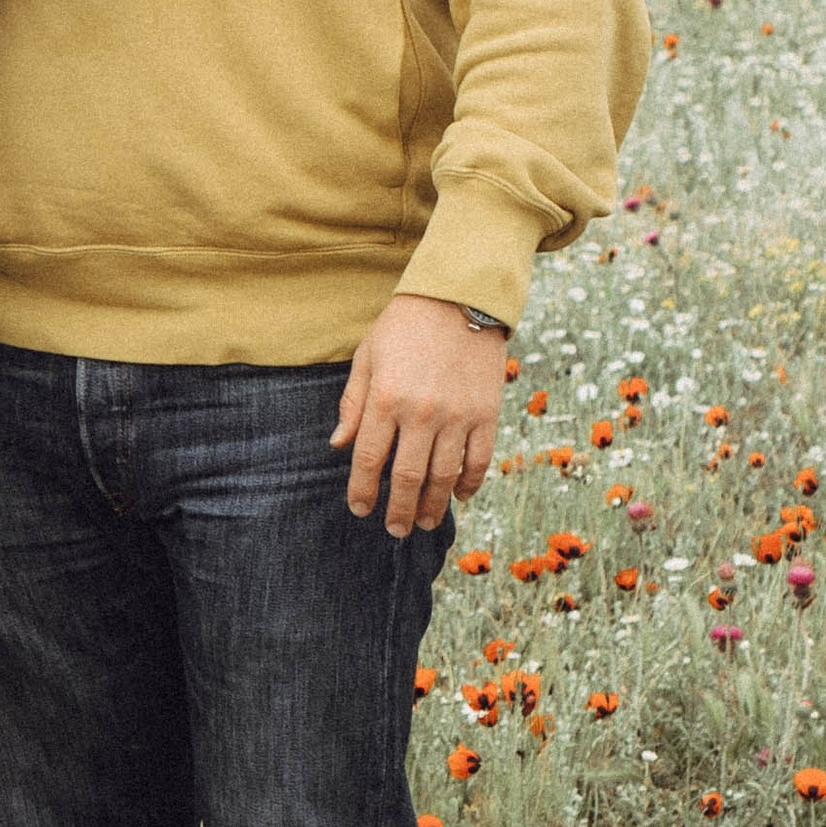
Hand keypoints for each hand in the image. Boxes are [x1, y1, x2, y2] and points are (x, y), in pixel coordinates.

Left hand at [332, 294, 506, 537]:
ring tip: (422, 522)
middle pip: (406, 477)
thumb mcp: (368, 357)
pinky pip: (480, 460)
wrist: (459, 296)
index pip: (369, 460)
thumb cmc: (405, 325)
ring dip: (432, 506)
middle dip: (397, 510)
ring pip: (444, 477)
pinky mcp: (487, 413)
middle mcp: (421, 413)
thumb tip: (339, 445)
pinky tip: (460, 497)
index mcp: (386, 399)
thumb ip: (353, 404)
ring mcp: (458, 415)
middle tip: (394, 529)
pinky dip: (470, 484)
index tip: (359, 509)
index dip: (362, 490)